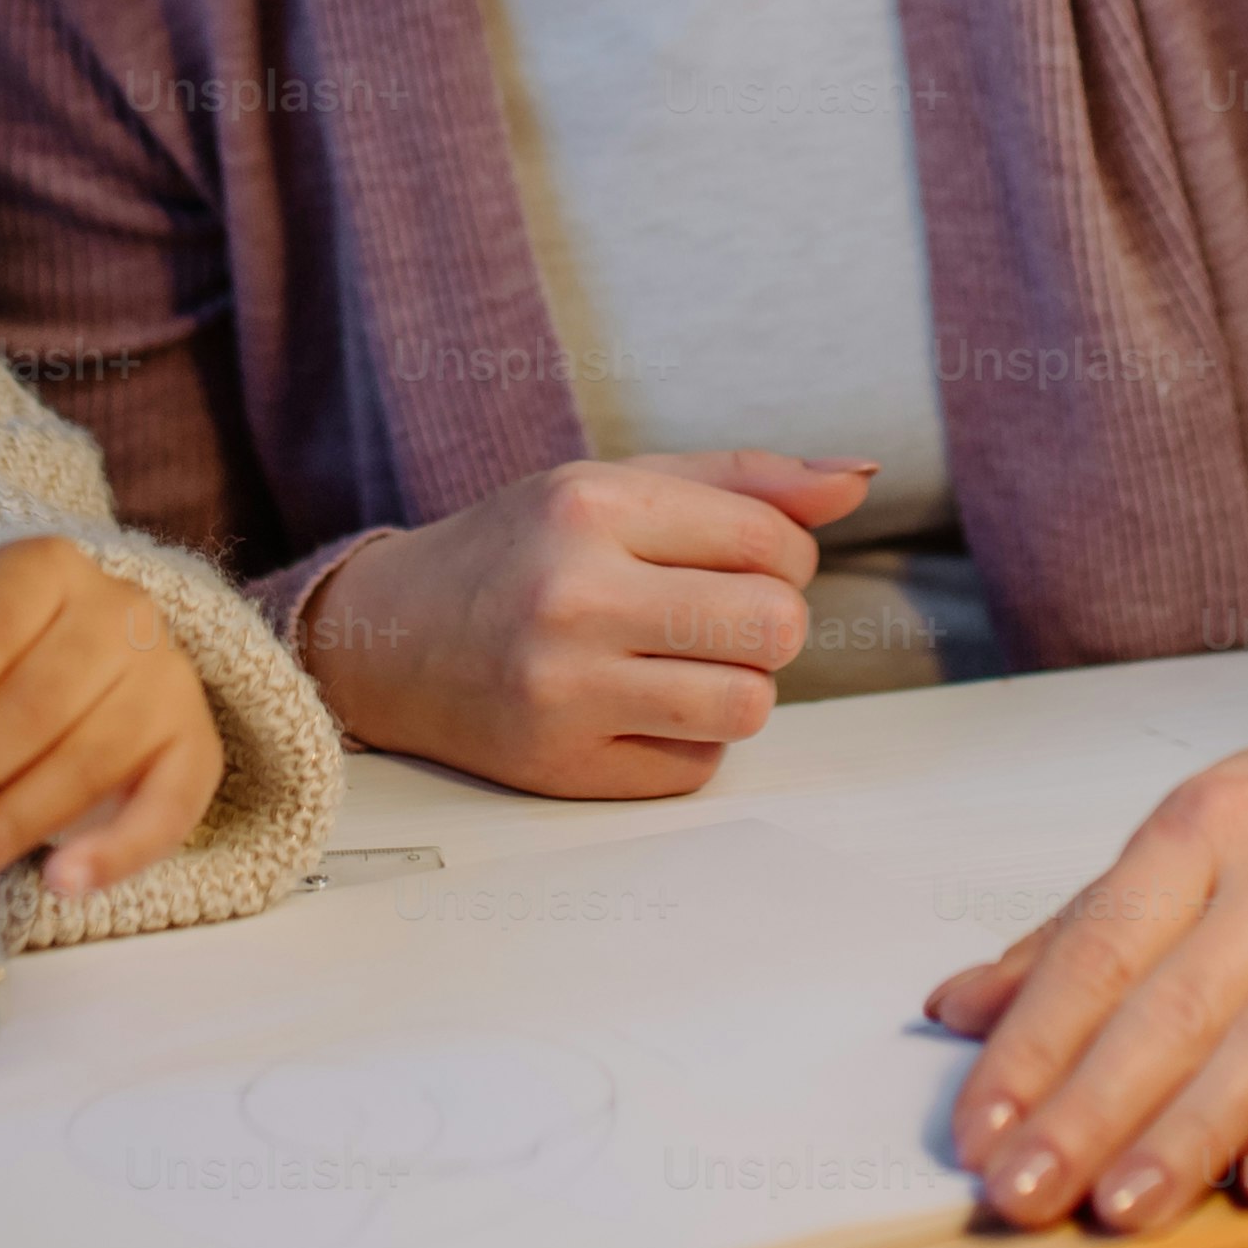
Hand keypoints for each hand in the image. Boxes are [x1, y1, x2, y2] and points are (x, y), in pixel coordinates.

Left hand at [0, 534, 224, 898]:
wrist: (107, 677)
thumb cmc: (11, 667)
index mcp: (46, 571)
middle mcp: (119, 613)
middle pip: (38, 699)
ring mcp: (167, 678)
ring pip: (88, 759)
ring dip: (9, 823)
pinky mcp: (196, 746)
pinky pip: (166, 808)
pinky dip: (114, 852)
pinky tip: (63, 882)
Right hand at [294, 450, 874, 794]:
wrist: (388, 640)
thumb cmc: (520, 550)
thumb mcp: (614, 486)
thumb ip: (744, 482)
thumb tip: (859, 479)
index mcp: (591, 505)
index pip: (775, 541)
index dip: (781, 557)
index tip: (732, 561)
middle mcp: (573, 595)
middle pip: (776, 627)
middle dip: (767, 624)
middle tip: (712, 617)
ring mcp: (562, 689)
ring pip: (748, 706)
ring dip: (734, 688)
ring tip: (677, 664)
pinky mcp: (559, 768)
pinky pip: (697, 768)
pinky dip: (685, 741)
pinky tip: (629, 708)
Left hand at [928, 722, 1247, 1232]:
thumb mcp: (1184, 847)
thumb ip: (1076, 934)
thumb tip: (958, 1010)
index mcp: (1203, 829)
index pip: (1101, 950)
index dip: (1033, 1046)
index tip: (978, 1131)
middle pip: (1174, 1007)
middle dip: (1089, 1110)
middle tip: (1024, 1191)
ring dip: (1189, 1135)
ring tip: (1120, 1208)